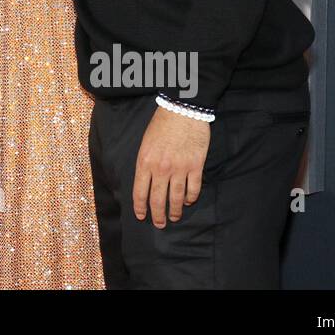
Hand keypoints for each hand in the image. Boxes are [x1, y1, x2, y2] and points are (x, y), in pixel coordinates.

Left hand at [132, 104, 212, 226]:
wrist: (182, 110)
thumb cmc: (161, 124)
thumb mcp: (145, 143)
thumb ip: (145, 163)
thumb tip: (146, 182)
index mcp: (145, 162)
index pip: (140, 191)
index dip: (140, 207)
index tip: (142, 216)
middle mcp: (161, 169)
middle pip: (158, 199)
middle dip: (157, 215)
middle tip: (159, 224)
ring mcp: (179, 169)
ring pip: (176, 198)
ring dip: (174, 211)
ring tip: (173, 218)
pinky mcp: (195, 166)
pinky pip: (193, 189)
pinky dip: (190, 198)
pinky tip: (187, 201)